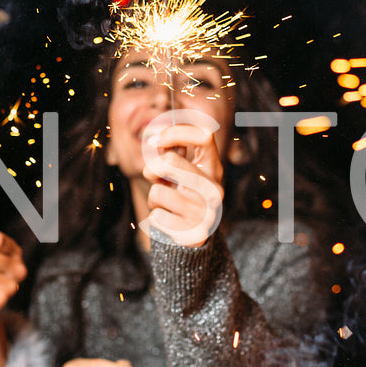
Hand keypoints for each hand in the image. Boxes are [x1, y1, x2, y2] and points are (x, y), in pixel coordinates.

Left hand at [141, 118, 224, 247]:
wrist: (195, 234)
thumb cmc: (183, 194)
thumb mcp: (181, 171)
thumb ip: (171, 152)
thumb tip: (156, 139)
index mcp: (213, 167)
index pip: (204, 135)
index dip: (174, 132)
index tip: (153, 140)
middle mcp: (214, 188)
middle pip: (169, 161)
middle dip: (151, 168)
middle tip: (152, 176)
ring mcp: (206, 212)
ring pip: (157, 192)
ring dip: (153, 197)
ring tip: (164, 203)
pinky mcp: (194, 233)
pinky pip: (156, 217)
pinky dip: (155, 218)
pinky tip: (168, 220)